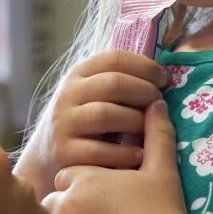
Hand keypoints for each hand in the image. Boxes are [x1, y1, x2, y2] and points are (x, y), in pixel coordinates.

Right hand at [40, 50, 169, 178]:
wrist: (48, 154)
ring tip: (150, 129)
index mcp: (78, 74)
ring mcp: (64, 123)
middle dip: (145, 92)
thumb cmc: (86, 120)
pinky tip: (140, 155)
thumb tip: (163, 75)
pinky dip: (125, 153)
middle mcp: (68, 95)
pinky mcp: (64, 153)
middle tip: (160, 104)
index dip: (144, 66)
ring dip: (137, 121)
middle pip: (114, 83)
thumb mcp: (94, 93)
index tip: (163, 79)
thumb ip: (119, 80)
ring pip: (106, 114)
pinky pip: (100, 151)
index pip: (114, 58)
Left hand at [42, 99, 191, 213]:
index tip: (100, 199)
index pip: (67, 177)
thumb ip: (156, 134)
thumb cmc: (164, 212)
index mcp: (84, 177)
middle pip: (53, 202)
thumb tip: (157, 103)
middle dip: (68, 211)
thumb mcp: (161, 169)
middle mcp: (65, 202)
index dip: (82, 188)